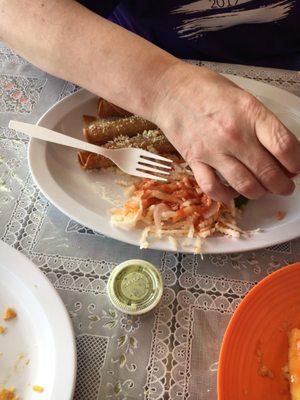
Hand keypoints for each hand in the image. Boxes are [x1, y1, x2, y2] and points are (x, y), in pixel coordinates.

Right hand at [151, 62, 299, 201]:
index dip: (296, 162)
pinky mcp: (195, 161)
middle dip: (282, 185)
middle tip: (285, 186)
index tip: (295, 168)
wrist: (169, 91)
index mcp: (250, 113)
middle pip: (268, 172)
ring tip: (263, 191)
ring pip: (245, 186)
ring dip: (260, 193)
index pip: (285, 146)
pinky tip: (232, 194)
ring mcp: (213, 151)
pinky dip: (226, 197)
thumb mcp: (242, 96)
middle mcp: (234, 135)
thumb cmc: (206, 89)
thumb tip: (277, 148)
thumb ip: (261, 122)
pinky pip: (213, 189)